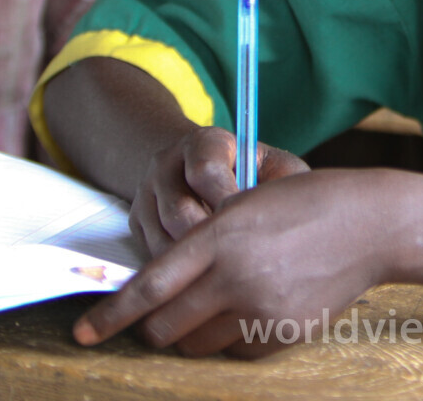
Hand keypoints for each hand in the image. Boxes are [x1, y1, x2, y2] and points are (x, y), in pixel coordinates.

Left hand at [76, 168, 396, 357]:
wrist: (371, 224)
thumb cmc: (306, 203)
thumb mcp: (246, 204)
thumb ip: (204, 240)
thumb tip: (161, 283)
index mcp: (220, 235)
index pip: (151, 286)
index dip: (111, 315)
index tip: (83, 334)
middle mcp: (236, 275)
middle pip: (166, 326)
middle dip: (153, 328)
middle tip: (156, 320)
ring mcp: (261, 308)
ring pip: (198, 344)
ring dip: (193, 333)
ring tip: (213, 306)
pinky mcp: (283, 332)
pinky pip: (237, 350)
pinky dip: (232, 337)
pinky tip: (253, 307)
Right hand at [129, 126, 308, 257]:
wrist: (203, 170)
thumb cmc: (252, 175)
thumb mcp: (272, 168)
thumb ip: (282, 184)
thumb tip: (286, 216)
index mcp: (204, 143)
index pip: (205, 172)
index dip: (226, 203)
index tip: (249, 227)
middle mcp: (167, 164)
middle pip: (179, 212)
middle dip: (210, 244)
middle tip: (239, 264)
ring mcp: (146, 192)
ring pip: (162, 240)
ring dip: (193, 263)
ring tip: (225, 274)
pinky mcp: (136, 221)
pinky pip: (151, 255)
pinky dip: (178, 273)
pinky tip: (205, 279)